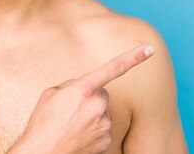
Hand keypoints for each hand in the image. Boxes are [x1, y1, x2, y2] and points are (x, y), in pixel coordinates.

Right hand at [9, 44, 155, 153]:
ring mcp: (104, 124)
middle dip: (91, 98)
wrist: (42, 153)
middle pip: (102, 94)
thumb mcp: (51, 94)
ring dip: (91, 115)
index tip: (150, 49)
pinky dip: (93, 130)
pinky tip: (79, 134)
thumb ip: (72, 85)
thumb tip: (83, 86)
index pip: (114, 68)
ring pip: (103, 112)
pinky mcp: (107, 140)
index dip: (134, 57)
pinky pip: (103, 128)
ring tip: (72, 124)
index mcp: (83, 89)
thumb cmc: (43, 123)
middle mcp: (98, 105)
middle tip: (72, 109)